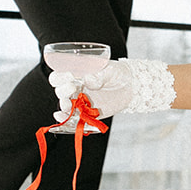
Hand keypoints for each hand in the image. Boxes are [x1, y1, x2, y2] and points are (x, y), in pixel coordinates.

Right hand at [48, 57, 175, 117]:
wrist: (131, 88)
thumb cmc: (119, 74)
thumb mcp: (111, 70)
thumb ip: (100, 74)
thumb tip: (87, 78)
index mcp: (78, 74)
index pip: (60, 75)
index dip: (60, 76)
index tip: (68, 76)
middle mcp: (75, 87)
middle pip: (60, 90)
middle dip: (63, 90)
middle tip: (73, 87)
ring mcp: (80, 100)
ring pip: (64, 104)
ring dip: (64, 105)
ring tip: (69, 104)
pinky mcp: (86, 113)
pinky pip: (72, 118)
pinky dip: (65, 119)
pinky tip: (62, 117)